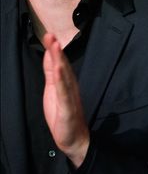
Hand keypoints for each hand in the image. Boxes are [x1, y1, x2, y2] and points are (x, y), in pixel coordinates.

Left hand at [43, 33, 89, 167]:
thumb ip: (51, 72)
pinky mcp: (68, 109)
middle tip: (51, 35)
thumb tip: (50, 54)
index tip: (48, 35)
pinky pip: (64, 93)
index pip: (59, 63)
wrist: (73, 138)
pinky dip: (62, 81)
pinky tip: (58, 71)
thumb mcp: (53, 90)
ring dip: (60, 61)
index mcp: (66, 82)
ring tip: (55, 48)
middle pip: (63, 66)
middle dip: (56, 51)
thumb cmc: (62, 114)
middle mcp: (70, 86)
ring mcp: (70, 97)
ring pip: (64, 77)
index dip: (54, 50)